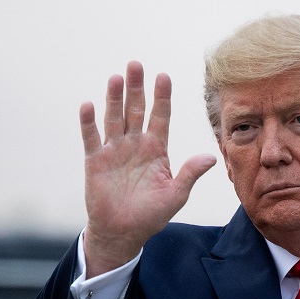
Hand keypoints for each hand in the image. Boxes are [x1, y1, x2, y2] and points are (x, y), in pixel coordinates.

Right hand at [80, 61, 216, 276]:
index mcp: (156, 150)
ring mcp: (114, 151)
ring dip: (114, 98)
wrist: (122, 233)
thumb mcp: (175, 195)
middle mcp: (135, 145)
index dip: (162, 97)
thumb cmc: (151, 216)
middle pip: (136, 110)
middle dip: (137, 88)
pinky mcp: (95, 161)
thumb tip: (211, 157)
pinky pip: (91, 137)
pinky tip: (88, 104)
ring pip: (114, 118)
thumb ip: (190, 174)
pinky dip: (88, 122)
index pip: (161, 116)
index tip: (164, 76)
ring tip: (116, 78)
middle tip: (136, 64)